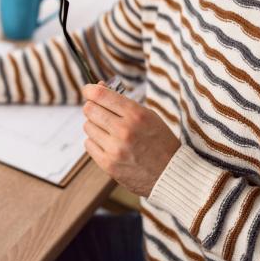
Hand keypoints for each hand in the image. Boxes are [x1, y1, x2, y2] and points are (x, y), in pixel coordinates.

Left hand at [82, 82, 179, 196]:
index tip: (88, 90)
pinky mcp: (108, 165)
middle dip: (92, 107)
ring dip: (95, 125)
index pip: (100, 95)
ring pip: (87, 126)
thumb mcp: (146, 114)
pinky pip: (88, 144)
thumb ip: (121, 101)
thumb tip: (97, 86)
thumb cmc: (159, 140)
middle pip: (90, 109)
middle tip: (100, 110)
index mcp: (136, 114)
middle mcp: (124, 130)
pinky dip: (95, 141)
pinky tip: (108, 144)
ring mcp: (115, 149)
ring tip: (109, 131)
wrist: (171, 174)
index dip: (90, 90)